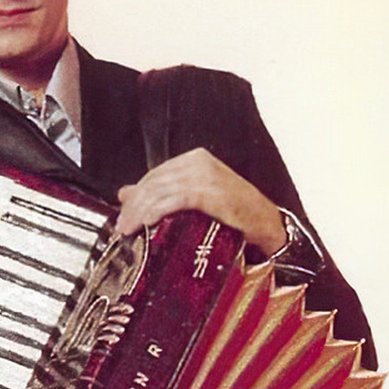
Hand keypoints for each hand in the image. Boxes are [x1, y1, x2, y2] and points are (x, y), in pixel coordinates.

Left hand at [114, 148, 286, 253]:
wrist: (265, 222)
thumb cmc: (232, 210)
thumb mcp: (193, 195)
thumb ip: (161, 192)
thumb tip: (125, 193)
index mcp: (194, 160)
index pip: (154, 175)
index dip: (136, 196)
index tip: (123, 214)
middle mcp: (199, 163)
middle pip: (154, 183)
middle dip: (134, 206)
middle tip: (122, 226)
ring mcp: (206, 176)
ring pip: (161, 191)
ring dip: (140, 211)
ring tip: (129, 228)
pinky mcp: (212, 192)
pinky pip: (177, 199)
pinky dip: (158, 210)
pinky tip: (147, 221)